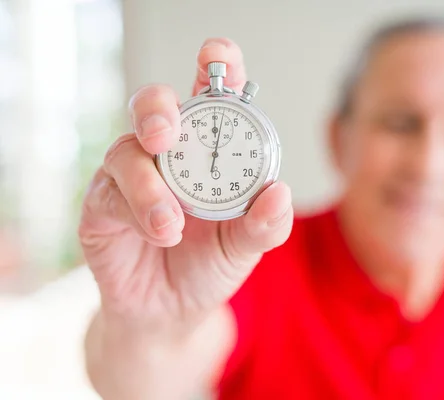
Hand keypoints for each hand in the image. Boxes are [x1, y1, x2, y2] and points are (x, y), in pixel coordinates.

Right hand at [79, 37, 292, 331]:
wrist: (174, 311)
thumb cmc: (211, 264)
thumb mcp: (247, 245)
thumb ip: (266, 223)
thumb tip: (280, 192)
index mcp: (208, 150)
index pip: (211, 95)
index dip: (216, 67)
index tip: (215, 57)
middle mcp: (168, 154)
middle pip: (155, 105)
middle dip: (159, 108)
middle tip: (167, 132)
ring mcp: (131, 176)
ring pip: (127, 150)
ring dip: (149, 184)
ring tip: (173, 224)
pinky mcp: (103, 206)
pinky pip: (110, 194)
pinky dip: (138, 212)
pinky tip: (162, 234)